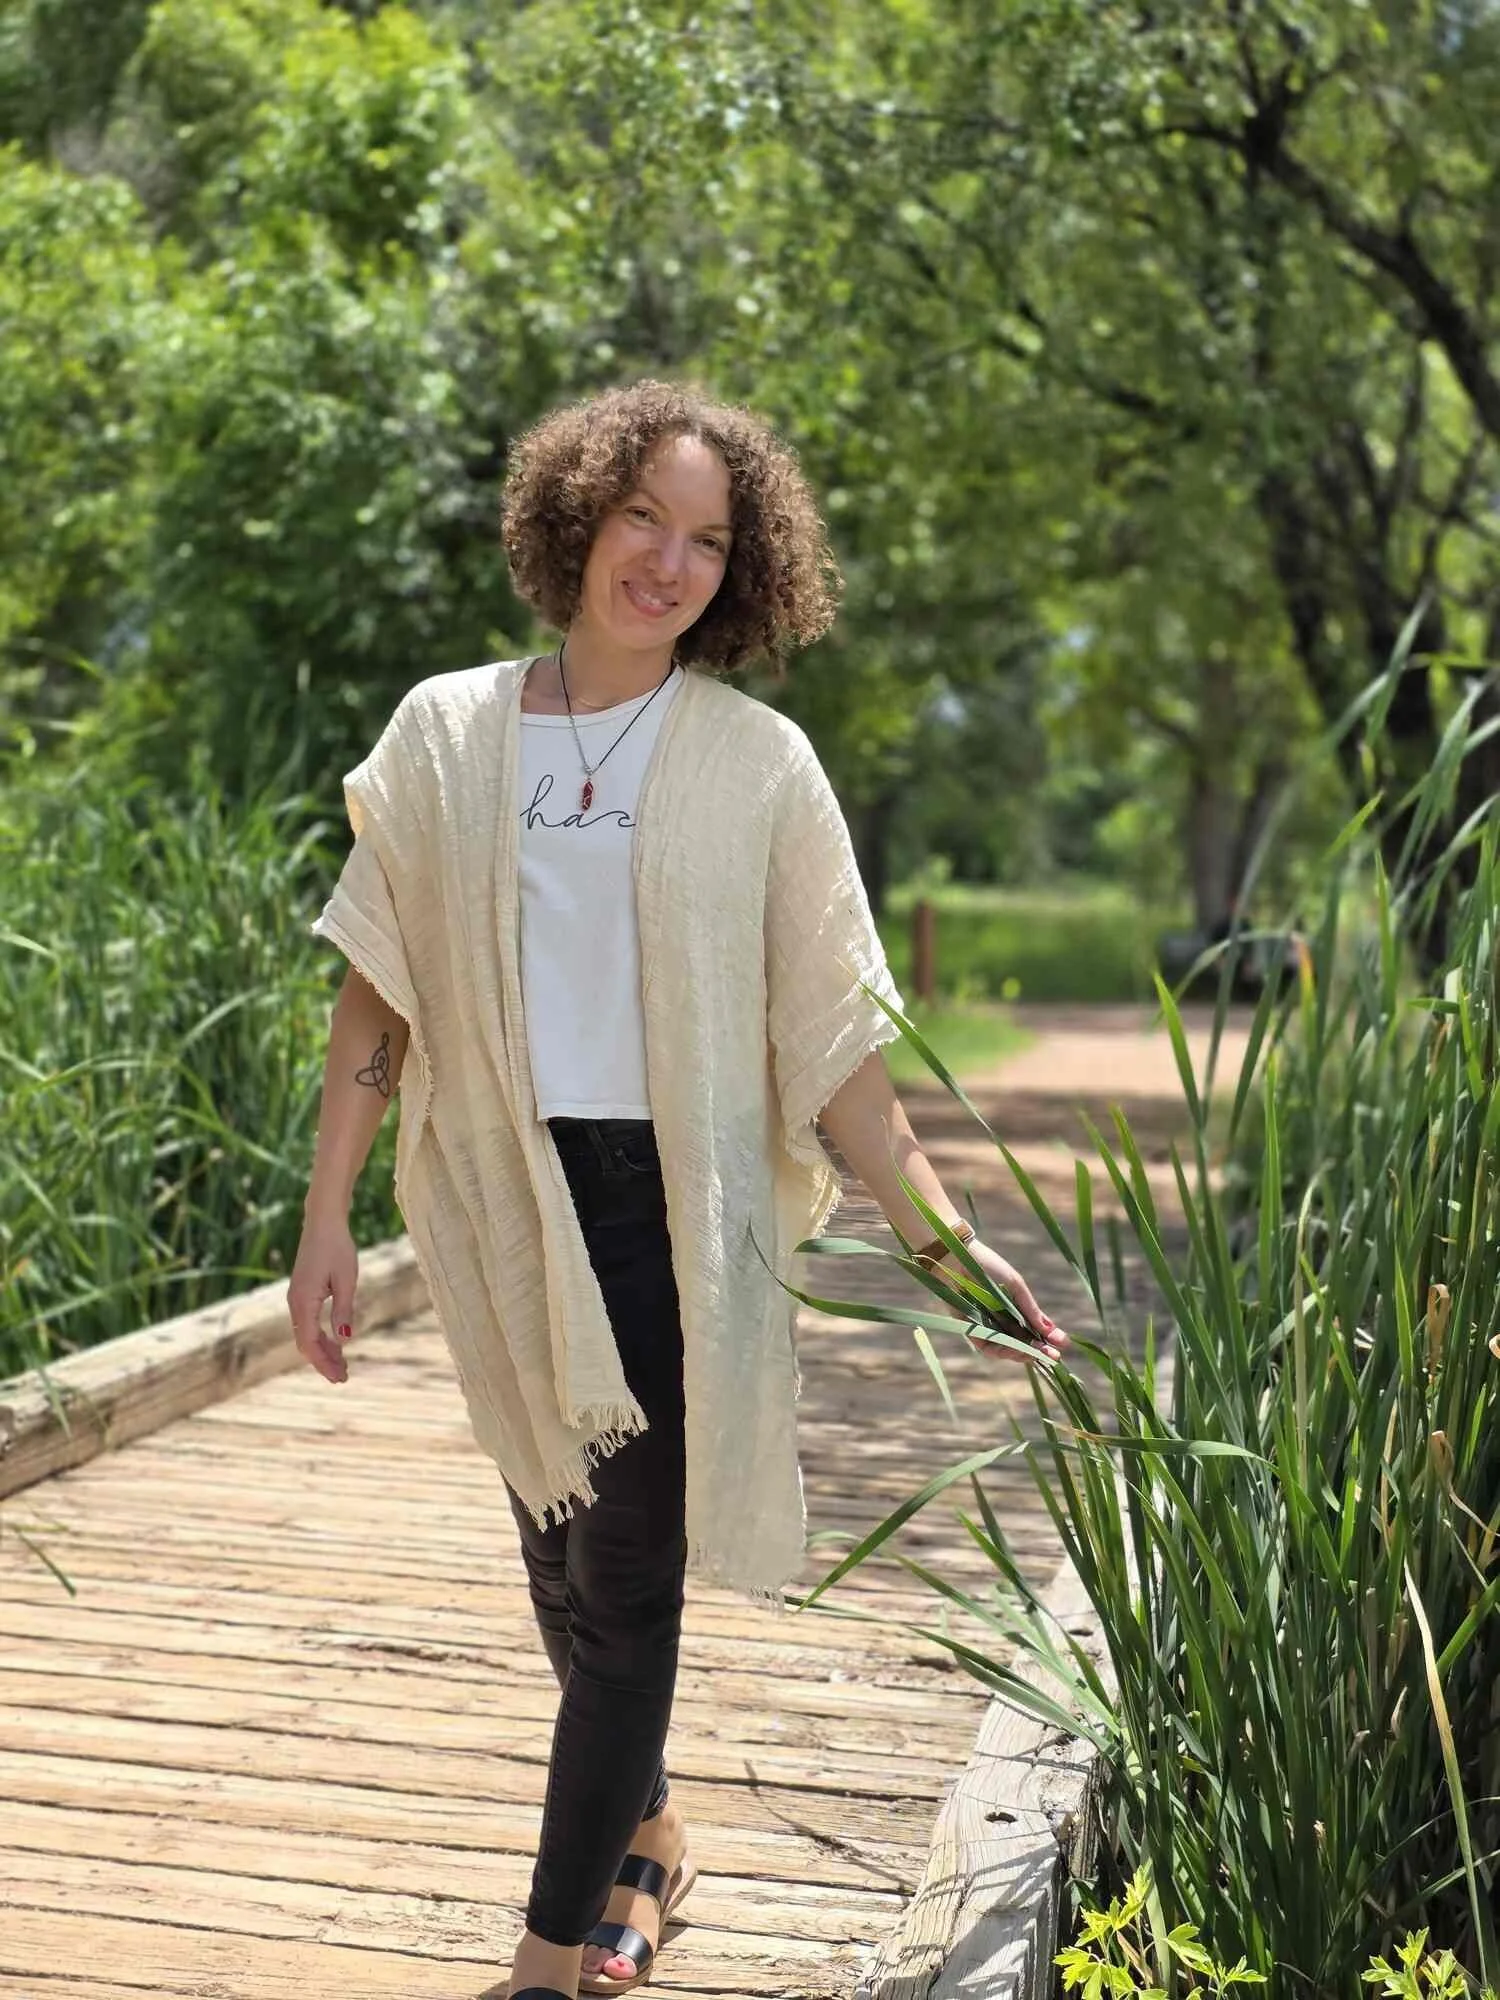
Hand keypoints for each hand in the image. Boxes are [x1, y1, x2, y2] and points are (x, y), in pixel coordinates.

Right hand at [287, 1213, 358, 1384]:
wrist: (323, 1221)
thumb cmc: (337, 1247)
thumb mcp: (346, 1280)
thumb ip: (344, 1310)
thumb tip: (345, 1340)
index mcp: (303, 1301)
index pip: (310, 1343)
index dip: (324, 1363)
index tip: (340, 1377)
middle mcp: (294, 1302)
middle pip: (305, 1343)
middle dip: (323, 1362)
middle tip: (342, 1378)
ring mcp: (296, 1297)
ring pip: (306, 1334)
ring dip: (323, 1350)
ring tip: (342, 1364)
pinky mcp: (301, 1292)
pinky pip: (308, 1322)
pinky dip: (320, 1336)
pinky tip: (335, 1341)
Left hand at [949, 1238, 1067, 1366]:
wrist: (959, 1257)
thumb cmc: (989, 1266)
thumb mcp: (1015, 1286)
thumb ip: (1030, 1309)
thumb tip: (1051, 1331)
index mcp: (1015, 1308)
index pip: (1034, 1330)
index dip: (1048, 1340)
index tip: (1063, 1346)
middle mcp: (1002, 1319)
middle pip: (1022, 1343)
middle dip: (1038, 1351)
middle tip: (1052, 1357)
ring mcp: (987, 1325)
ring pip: (1006, 1348)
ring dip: (1020, 1354)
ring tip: (1032, 1353)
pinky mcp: (970, 1328)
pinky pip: (986, 1346)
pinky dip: (1000, 1350)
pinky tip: (1012, 1350)